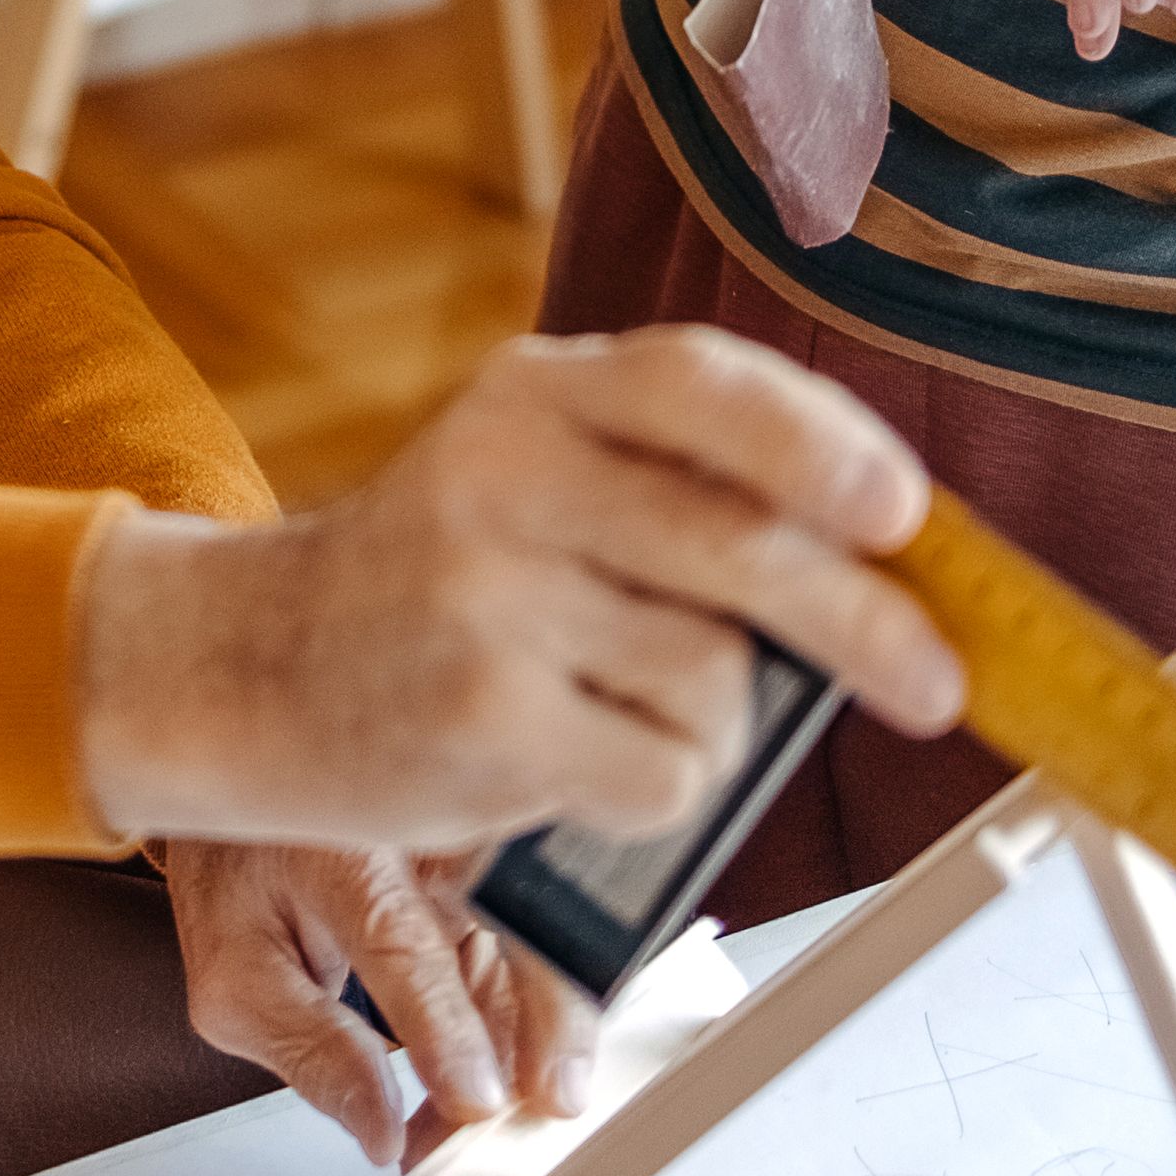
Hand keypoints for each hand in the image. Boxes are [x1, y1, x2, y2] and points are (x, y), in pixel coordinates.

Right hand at [77, 326, 962, 856]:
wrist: (243, 668)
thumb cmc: (429, 579)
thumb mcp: (526, 472)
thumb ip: (672, 482)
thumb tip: (886, 557)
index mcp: (532, 394)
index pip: (703, 387)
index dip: (821, 446)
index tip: (903, 515)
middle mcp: (503, 476)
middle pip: (747, 549)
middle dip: (868, 628)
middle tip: (932, 685)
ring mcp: (487, 599)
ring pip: (717, 677)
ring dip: (713, 719)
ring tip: (618, 706)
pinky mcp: (484, 720)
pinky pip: (665, 772)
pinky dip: (659, 788)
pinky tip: (579, 761)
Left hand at [163, 840, 587, 1165]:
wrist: (252, 788)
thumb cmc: (238, 878)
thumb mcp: (237, 979)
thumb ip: (310, 1052)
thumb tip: (382, 1128)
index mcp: (335, 849)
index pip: (401, 940)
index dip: (446, 1028)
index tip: (475, 1100)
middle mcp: (416, 829)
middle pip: (512, 916)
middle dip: (551, 1018)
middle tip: (546, 1106)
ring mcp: (467, 843)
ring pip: (542, 937)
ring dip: (544, 1034)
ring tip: (507, 1118)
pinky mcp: (496, 871)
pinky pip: (537, 951)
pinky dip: (532, 1022)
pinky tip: (510, 1079)